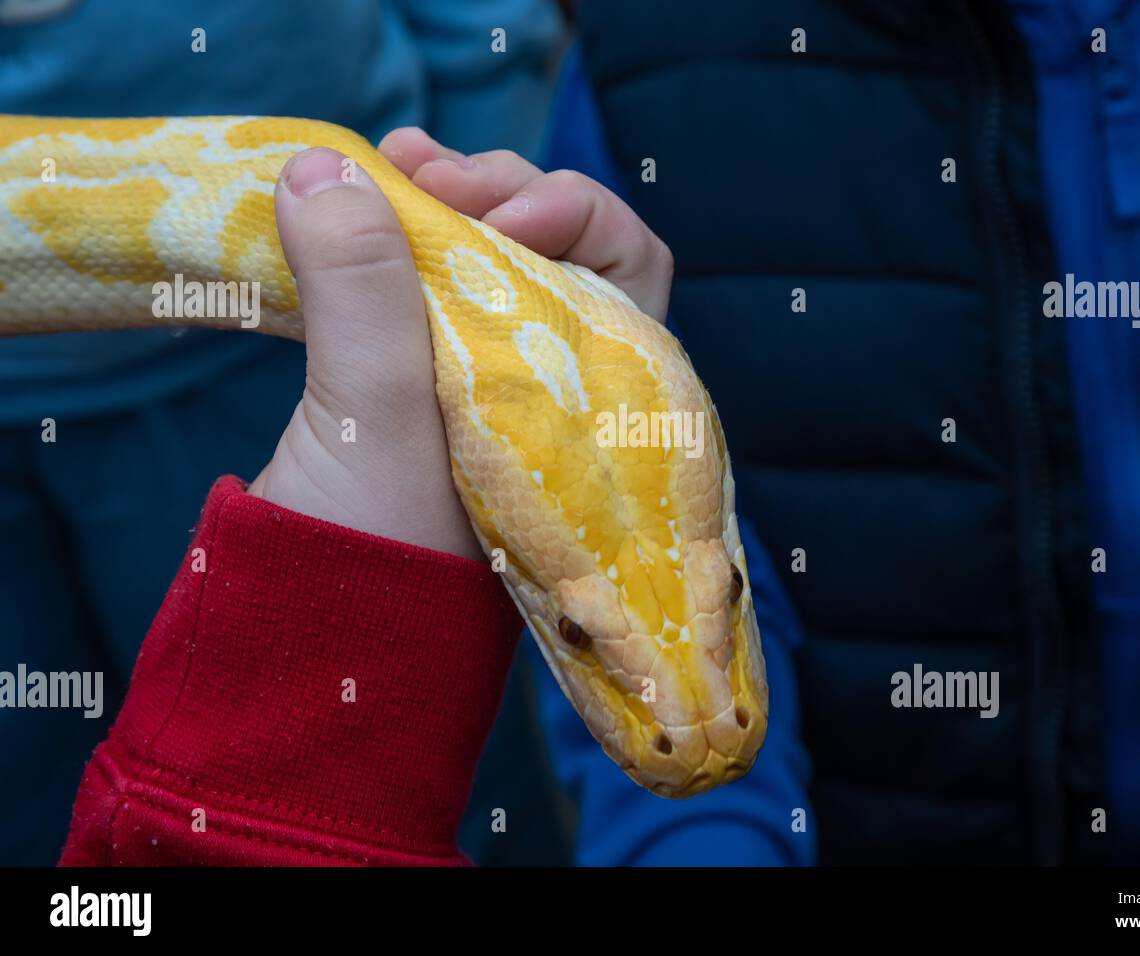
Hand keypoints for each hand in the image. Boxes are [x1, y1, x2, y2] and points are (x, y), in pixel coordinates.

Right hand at [247, 132, 673, 556]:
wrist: (313, 656)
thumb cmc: (378, 562)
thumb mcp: (379, 422)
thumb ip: (365, 291)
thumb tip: (327, 170)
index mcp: (589, 403)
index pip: (628, 267)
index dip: (572, 212)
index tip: (490, 210)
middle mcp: (550, 393)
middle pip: (555, 249)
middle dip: (493, 191)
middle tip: (418, 172)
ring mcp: (482, 393)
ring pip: (483, 267)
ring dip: (434, 207)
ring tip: (371, 169)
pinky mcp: (416, 398)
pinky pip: (418, 296)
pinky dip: (388, 246)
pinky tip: (340, 212)